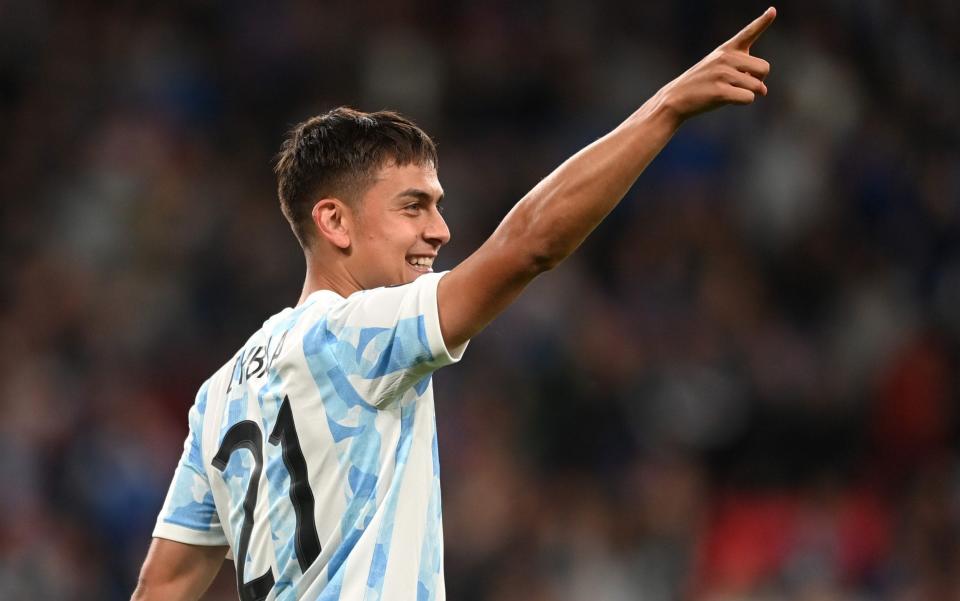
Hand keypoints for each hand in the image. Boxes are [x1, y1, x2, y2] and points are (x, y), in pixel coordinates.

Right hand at [657, 7, 775, 123]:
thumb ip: (743, 72)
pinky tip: (728, 100)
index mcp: (726, 49)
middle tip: (743, 85)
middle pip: (764, 68)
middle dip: (759, 80)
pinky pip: (748, 98)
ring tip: (732, 92)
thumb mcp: (718, 68)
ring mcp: (722, 74)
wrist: (675, 99)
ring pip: (758, 86)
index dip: (763, 21)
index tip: (773, 10)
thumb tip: (764, 91)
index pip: (748, 32)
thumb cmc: (701, 84)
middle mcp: (725, 58)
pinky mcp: (720, 92)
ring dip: (751, 93)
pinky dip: (743, 102)